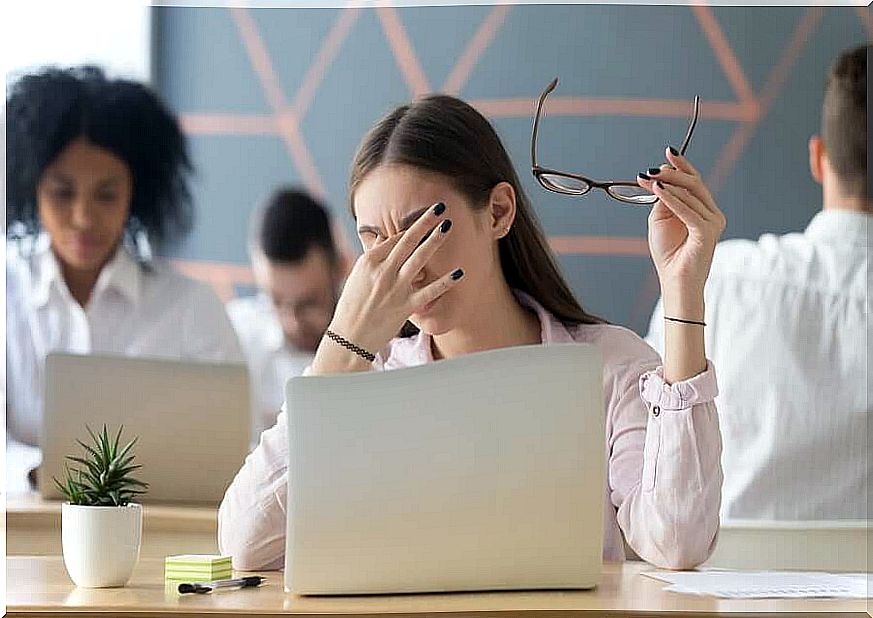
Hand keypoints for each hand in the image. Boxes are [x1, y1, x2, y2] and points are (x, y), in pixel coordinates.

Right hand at [327, 202, 463, 354]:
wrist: (350, 337)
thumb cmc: (352, 306)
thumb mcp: (357, 277)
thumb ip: (374, 259)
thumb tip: (386, 242)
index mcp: (368, 262)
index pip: (393, 240)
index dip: (409, 229)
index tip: (423, 220)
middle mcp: (383, 272)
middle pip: (407, 241)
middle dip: (424, 222)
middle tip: (438, 208)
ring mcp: (396, 288)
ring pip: (419, 259)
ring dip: (435, 240)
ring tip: (447, 226)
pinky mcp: (406, 306)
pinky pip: (430, 291)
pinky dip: (445, 282)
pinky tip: (459, 272)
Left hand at [637, 147, 725, 303]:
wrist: (675, 280)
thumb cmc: (669, 254)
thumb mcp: (660, 221)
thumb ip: (663, 201)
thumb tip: (659, 180)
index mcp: (703, 209)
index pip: (695, 181)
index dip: (682, 165)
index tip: (668, 152)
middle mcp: (712, 213)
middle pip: (694, 183)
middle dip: (672, 173)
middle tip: (652, 169)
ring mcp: (713, 222)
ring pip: (690, 194)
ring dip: (667, 184)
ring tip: (649, 179)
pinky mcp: (707, 232)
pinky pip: (688, 211)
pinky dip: (672, 199)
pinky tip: (659, 191)